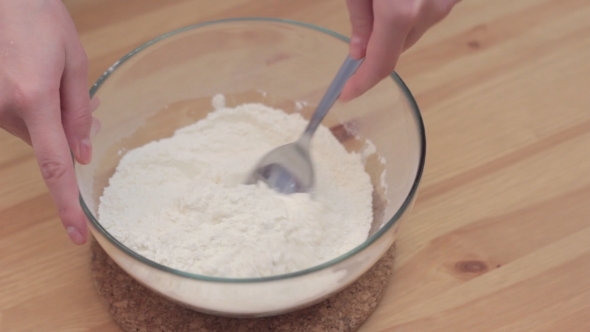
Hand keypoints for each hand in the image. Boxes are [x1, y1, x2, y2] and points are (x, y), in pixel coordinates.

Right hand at [0, 0, 98, 244]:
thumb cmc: (37, 18)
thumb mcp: (74, 61)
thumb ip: (79, 112)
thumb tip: (82, 155)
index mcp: (33, 98)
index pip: (54, 166)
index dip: (67, 205)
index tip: (76, 233)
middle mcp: (2, 107)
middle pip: (44, 142)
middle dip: (63, 128)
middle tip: (74, 94)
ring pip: (28, 129)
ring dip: (44, 113)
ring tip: (46, 74)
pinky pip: (10, 116)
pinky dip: (26, 106)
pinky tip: (30, 77)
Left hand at [341, 0, 458, 100]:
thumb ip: (360, 18)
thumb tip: (359, 51)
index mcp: (400, 12)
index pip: (380, 64)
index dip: (362, 83)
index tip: (347, 93)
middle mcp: (428, 12)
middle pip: (398, 47)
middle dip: (378, 45)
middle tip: (364, 15)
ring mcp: (447, 3)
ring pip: (415, 29)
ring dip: (398, 23)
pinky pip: (428, 12)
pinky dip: (414, 8)